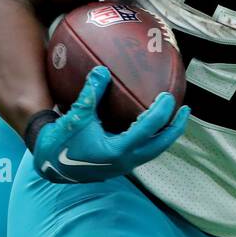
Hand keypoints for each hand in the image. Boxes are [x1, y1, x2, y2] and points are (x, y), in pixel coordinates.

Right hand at [33, 66, 188, 182]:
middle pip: (160, 145)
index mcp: (117, 151)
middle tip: (185, 109)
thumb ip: (90, 94)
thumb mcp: (75, 117)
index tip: (168, 96)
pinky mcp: (120, 164)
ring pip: (154, 150)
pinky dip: (152, 137)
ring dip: (166, 134)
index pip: (147, 130)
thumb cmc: (61, 142)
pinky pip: (144, 150)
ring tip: (176, 117)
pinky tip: (152, 124)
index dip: (161, 112)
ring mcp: (124, 165)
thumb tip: (102, 70)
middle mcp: (125, 161)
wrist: (50, 166)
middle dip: (174, 127)